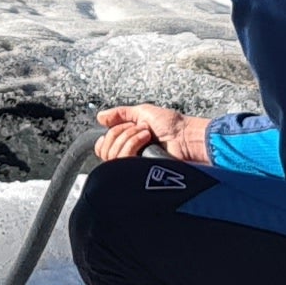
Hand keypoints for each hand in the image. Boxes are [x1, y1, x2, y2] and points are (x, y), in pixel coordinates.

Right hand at [93, 104, 211, 163]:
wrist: (185, 136)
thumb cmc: (172, 125)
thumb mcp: (143, 112)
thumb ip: (120, 113)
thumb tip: (100, 117)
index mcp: (128, 143)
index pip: (103, 148)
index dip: (107, 138)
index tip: (118, 129)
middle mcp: (129, 155)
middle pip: (106, 149)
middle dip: (121, 132)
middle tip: (140, 128)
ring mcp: (134, 165)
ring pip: (112, 154)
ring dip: (129, 137)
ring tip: (146, 133)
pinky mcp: (139, 172)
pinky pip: (122, 159)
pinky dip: (132, 143)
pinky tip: (146, 140)